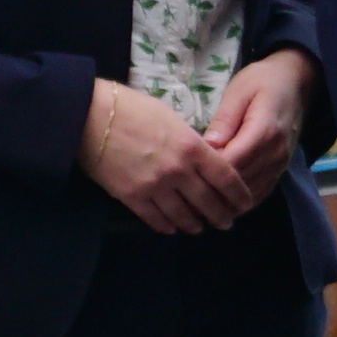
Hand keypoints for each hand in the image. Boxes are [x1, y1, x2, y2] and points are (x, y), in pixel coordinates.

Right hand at [80, 78, 246, 235]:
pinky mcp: (131, 197)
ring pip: (183, 215)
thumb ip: (191, 142)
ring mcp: (155, 186)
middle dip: (221, 216)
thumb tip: (203, 157)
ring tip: (200, 228)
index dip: (240, 195)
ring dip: (194, 224)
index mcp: (193, 147)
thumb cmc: (132, 108)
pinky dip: (166, 226)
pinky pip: (154, 219)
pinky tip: (172, 228)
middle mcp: (178, 171)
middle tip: (227, 223)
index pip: (227, 178)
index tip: (246, 203)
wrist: (91, 116)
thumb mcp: (172, 118)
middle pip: (209, 202)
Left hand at [198, 53, 316, 212]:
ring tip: (196, 205)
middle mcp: (276, 153)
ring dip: (225, 201)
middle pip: (240, 183)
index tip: (183, 175)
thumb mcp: (238, 92)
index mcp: (265, 131)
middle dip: (212, 191)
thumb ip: (224, 121)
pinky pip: (261, 193)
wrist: (295, 81)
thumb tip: (207, 146)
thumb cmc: (262, 81)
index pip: (232, 163)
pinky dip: (240, 201)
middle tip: (182, 195)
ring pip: (250, 194)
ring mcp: (281, 163)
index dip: (207, 173)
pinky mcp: (281, 169)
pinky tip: (220, 202)